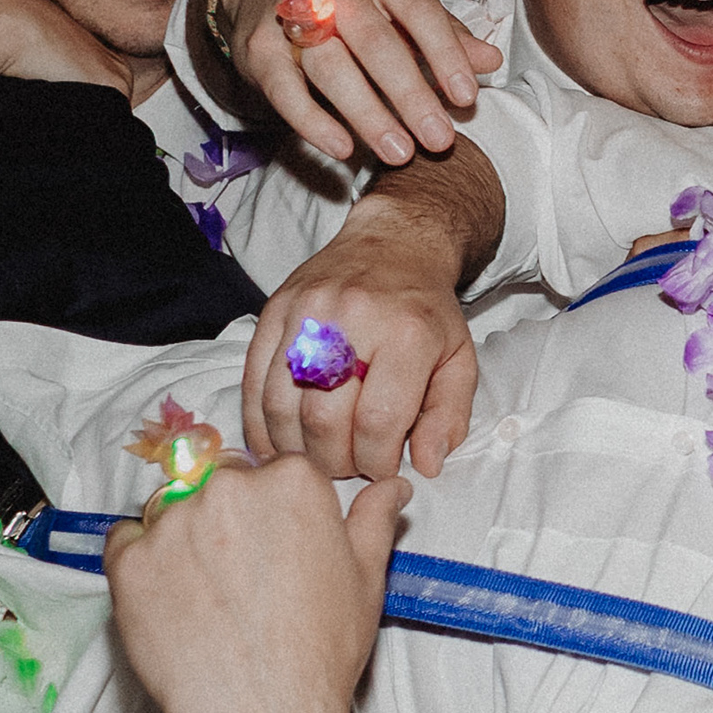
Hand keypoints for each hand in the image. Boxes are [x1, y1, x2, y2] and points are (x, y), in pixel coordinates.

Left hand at [105, 457, 405, 712]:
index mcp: (290, 484)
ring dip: (181, 540)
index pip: (271, 472)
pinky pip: (124, 543)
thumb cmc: (314, 656)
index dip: (270, 513)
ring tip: (207, 597)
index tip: (271, 548)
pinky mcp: (130, 561)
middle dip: (225, 519)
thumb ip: (372, 521)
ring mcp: (173, 523)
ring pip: (169, 511)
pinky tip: (170, 602)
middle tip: (238, 576)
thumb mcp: (364, 582)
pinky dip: (140, 565)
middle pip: (216, 483)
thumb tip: (390, 489)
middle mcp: (228, 489)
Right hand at [219, 0, 501, 167]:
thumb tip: (489, 62)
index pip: (417, 6)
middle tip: (439, 139)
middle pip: (375, 42)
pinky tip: (343, 148)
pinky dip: (314, 123)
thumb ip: (441, 31)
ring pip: (332, 68)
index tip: (466, 96)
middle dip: (411, 95)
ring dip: (368, 116)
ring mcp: (289, 12)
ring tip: (399, 152)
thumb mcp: (395, 0)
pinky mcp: (258, 48)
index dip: (444, 53)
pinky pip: (287, 91)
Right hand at [241, 200, 479, 480]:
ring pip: (282, 406)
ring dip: (296, 449)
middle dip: (334, 462)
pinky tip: (277, 443)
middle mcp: (352, 320)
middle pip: (324, 420)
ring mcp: (306, 313)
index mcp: (407, 334)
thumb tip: (425, 465)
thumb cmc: (425, 311)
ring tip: (316, 457)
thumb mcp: (459, 360)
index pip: (378, 422)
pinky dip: (260, 423)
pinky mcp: (274, 311)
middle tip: (347, 466)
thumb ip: (448, 416)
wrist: (393, 244)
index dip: (377, 462)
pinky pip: (253, 381)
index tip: (382, 468)